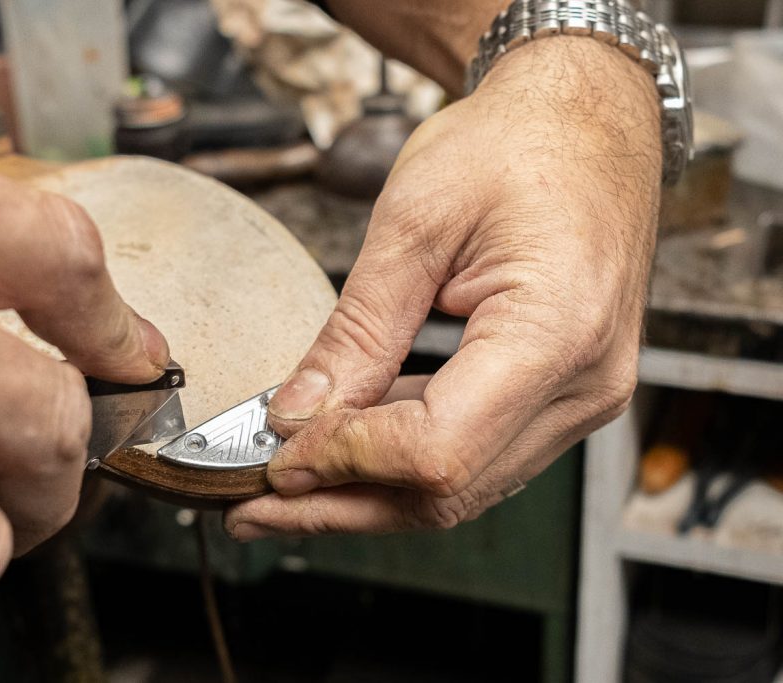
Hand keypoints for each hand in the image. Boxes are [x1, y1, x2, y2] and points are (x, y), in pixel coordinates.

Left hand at [226, 37, 660, 539]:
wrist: (586, 121)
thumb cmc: (513, 146)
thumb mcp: (414, 223)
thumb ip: (356, 331)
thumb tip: (296, 414)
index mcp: (556, 332)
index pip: (437, 448)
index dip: (345, 460)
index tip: (274, 453)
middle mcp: (584, 385)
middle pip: (449, 490)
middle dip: (341, 503)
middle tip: (252, 507)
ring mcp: (581, 397)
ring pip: (462, 488)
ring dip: (367, 494)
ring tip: (284, 488)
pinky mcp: (562, 395)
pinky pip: (477, 453)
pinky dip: (404, 462)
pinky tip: (344, 452)